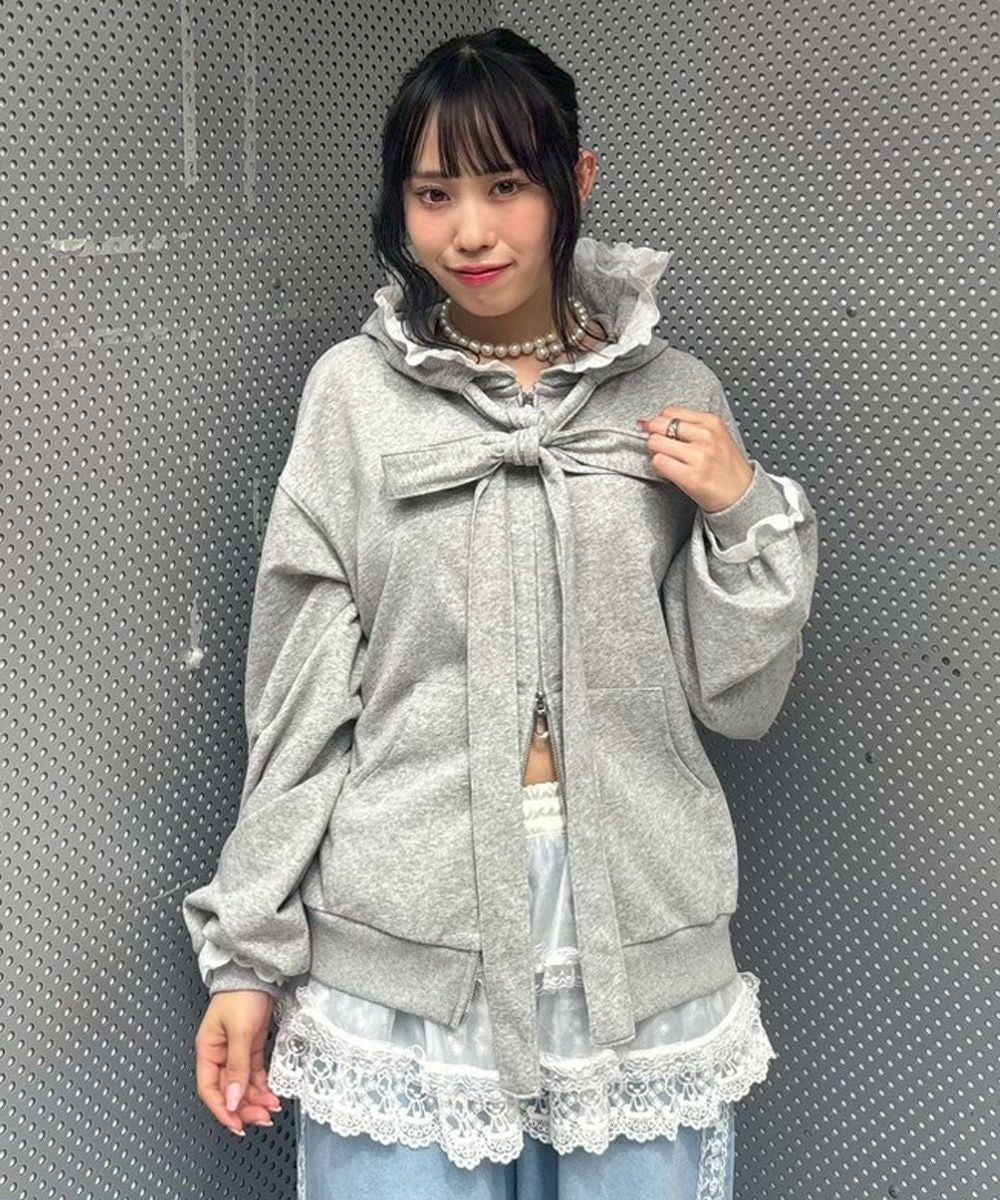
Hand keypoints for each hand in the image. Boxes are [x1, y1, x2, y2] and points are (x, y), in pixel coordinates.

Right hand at [195, 991, 282, 1136]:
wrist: (258, 973)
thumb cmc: (242, 994)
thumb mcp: (240, 1031)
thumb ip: (237, 1066)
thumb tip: (232, 1099)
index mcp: (208, 1050)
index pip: (209, 1089)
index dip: (222, 1109)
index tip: (237, 1124)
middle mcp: (219, 1054)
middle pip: (227, 1091)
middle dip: (243, 1108)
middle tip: (261, 1118)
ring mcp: (235, 1052)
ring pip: (242, 1085)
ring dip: (254, 1100)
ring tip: (270, 1110)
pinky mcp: (251, 1048)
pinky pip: (254, 1074)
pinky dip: (262, 1086)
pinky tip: (271, 1095)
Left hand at [636, 407, 754, 512]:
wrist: (742, 495)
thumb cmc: (727, 469)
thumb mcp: (717, 437)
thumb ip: (690, 428)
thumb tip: (651, 422)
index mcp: (712, 422)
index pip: (670, 412)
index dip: (658, 422)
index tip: (657, 431)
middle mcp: (706, 436)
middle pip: (659, 425)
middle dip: (653, 435)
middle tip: (659, 446)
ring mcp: (698, 456)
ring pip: (655, 443)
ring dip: (655, 453)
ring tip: (667, 460)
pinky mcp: (691, 476)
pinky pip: (659, 463)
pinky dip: (658, 468)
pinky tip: (669, 472)